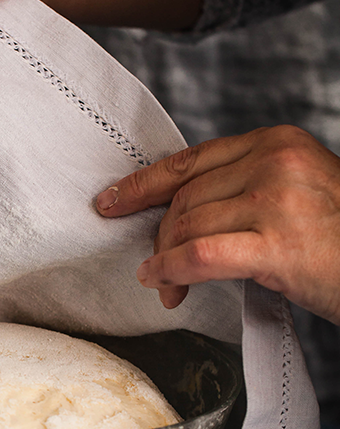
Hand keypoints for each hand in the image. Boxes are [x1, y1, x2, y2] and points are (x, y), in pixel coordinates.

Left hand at [95, 125, 339, 324]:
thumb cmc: (336, 237)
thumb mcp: (291, 193)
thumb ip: (239, 190)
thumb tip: (174, 215)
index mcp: (274, 142)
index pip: (190, 161)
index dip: (143, 184)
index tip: (111, 201)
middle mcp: (275, 162)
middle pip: (184, 198)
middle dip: (160, 237)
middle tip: (154, 267)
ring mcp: (277, 200)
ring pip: (188, 226)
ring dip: (166, 261)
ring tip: (166, 286)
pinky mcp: (279, 243)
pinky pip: (201, 255)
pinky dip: (171, 269)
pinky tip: (161, 282)